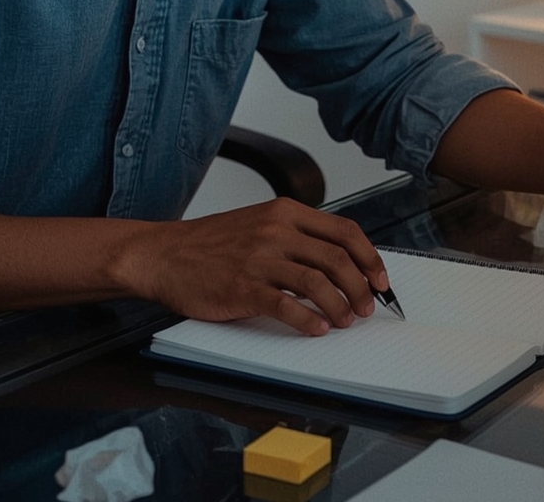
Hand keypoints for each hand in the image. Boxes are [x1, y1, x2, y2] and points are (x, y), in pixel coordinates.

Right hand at [119, 198, 388, 334]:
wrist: (163, 254)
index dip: (370, 257)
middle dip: (360, 288)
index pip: (344, 231)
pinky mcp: (243, 287)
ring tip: (345, 321)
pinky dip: (309, 320)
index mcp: (285, 213)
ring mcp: (260, 259)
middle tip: (365, 307)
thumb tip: (340, 263)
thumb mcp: (259, 223)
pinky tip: (317, 329)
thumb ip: (296, 236)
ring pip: (318, 283)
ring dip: (340, 307)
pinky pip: (287, 306)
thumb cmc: (211, 244)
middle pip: (337, 259)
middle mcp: (276, 231)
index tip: (380, 279)